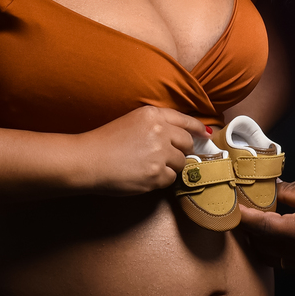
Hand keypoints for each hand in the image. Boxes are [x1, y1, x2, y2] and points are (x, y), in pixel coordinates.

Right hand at [75, 106, 208, 196]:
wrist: (88, 160)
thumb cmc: (105, 142)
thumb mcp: (132, 121)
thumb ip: (156, 125)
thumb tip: (181, 136)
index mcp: (153, 114)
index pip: (185, 120)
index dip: (197, 128)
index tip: (206, 134)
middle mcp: (160, 131)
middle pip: (186, 143)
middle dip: (180, 151)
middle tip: (165, 157)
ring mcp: (160, 153)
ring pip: (180, 163)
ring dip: (169, 167)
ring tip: (148, 167)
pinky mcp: (156, 173)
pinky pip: (170, 179)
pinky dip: (160, 180)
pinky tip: (144, 176)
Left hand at [238, 179, 294, 268]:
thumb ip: (290, 191)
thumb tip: (270, 188)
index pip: (262, 227)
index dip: (244, 218)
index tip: (231, 209)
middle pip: (262, 246)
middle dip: (248, 231)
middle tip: (239, 214)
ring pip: (272, 258)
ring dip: (259, 244)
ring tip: (252, 226)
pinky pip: (285, 263)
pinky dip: (273, 252)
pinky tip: (273, 238)